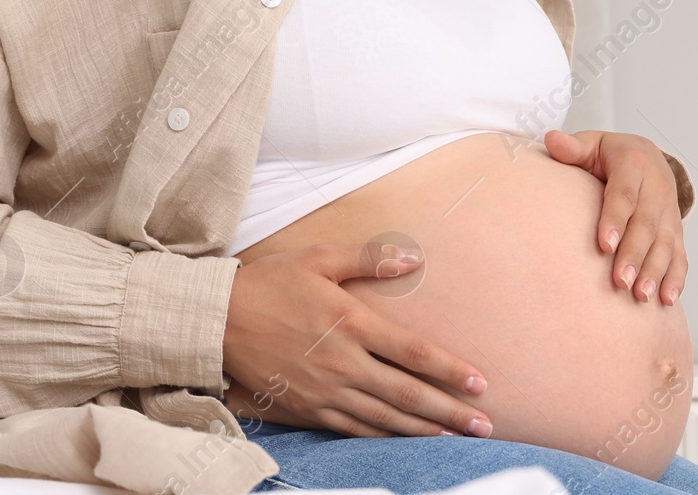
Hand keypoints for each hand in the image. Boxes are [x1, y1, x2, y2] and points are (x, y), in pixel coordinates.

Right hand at [222, 242, 492, 437]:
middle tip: (483, 426)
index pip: (413, 352)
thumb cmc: (269, 283)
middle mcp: (343, 362)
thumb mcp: (319, 258)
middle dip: (450, 412)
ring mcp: (324, 390)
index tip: (480, 383)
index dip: (450, 370)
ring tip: (454, 438)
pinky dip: (383, 437)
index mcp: (351, 323)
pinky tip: (404, 440)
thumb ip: (369, 259)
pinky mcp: (306, 408)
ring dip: (422, 429)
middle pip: (407, 393)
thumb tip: (414, 258)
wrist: (214, 320)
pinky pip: (352, 429)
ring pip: (383, 418)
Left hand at [543, 129, 687, 306]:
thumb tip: (551, 139)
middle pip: (647, 224)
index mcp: (634, 163)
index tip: (603, 245)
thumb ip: (572, 147)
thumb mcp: (591, 144)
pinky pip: (680, 254)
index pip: (624, 194)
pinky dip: (675, 278)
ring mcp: (669, 210)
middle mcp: (657, 187)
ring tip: (641, 296)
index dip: (615, 219)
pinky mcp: (676, 229)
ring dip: (655, 271)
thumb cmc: (610, 154)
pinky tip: (666, 300)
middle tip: (619, 282)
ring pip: (666, 243)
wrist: (647, 155)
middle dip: (634, 254)